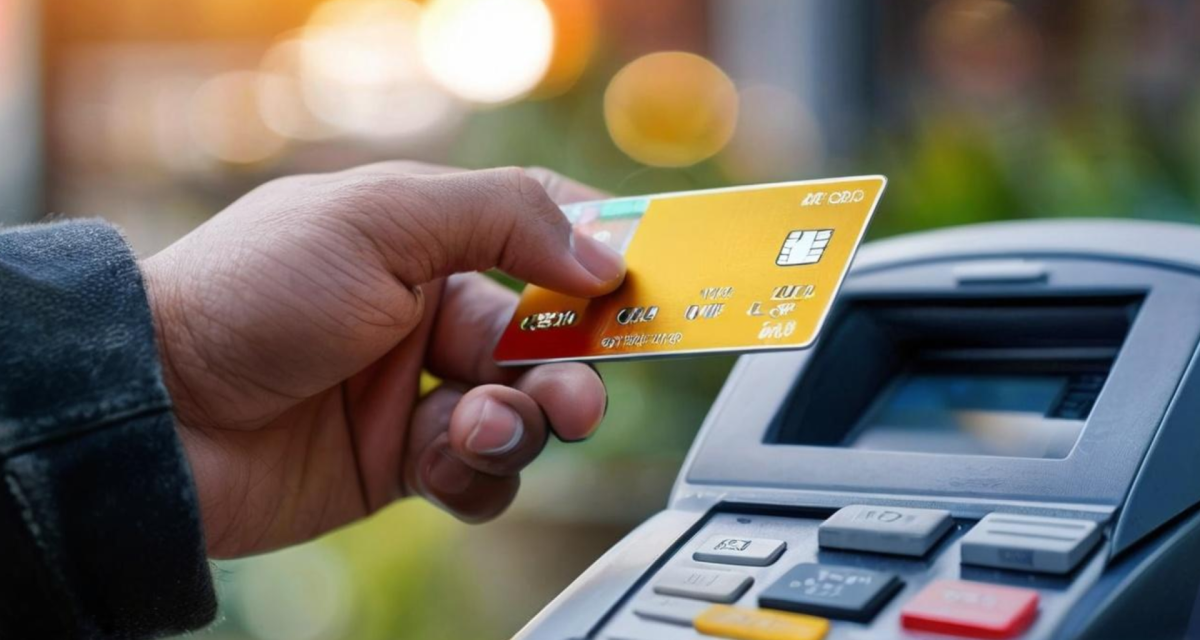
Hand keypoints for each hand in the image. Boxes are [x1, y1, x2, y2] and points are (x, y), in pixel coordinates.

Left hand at [140, 163, 624, 557]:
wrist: (156, 415)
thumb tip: (603, 252)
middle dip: (570, 367)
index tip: (649, 284)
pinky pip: (478, 474)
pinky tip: (444, 461)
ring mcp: (414, 391)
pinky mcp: (400, 464)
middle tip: (580, 393)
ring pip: (519, 411)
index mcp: (423, 238)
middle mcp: (425, 312)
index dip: (597, 255)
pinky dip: (478, 473)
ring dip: (520, 422)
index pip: (536, 231)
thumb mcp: (380, 219)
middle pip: (542, 338)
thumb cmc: (251, 294)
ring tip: (479, 425)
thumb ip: (503, 218)